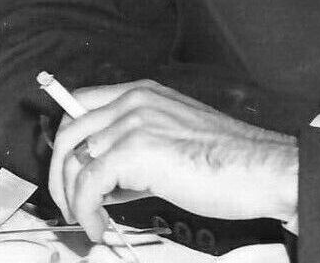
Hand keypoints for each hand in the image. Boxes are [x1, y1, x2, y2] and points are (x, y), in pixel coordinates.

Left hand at [48, 80, 299, 241]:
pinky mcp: (135, 151)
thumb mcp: (173, 140)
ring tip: (87, 221)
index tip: (65, 170)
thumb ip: (137, 149)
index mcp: (142, 94)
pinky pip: (89, 184)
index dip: (66, 139)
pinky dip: (86, 211)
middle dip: (59, 173)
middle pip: (67, 130)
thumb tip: (106, 181)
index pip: (80, 104)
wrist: (260, 169)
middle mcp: (133, 101)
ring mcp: (133, 123)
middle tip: (68, 203)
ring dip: (72, 198)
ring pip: (74, 160)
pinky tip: (98, 226)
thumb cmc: (228, 162)